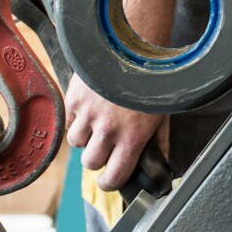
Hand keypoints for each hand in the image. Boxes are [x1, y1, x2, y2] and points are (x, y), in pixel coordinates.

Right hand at [64, 74, 165, 191]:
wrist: (133, 49)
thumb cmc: (153, 83)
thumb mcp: (162, 116)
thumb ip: (158, 144)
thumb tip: (161, 165)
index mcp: (132, 137)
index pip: (113, 177)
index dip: (110, 182)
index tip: (110, 179)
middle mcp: (108, 129)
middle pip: (90, 163)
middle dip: (97, 159)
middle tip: (105, 148)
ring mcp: (88, 113)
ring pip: (77, 142)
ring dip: (86, 138)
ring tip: (98, 123)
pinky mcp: (75, 98)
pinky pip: (70, 120)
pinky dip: (77, 119)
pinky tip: (91, 107)